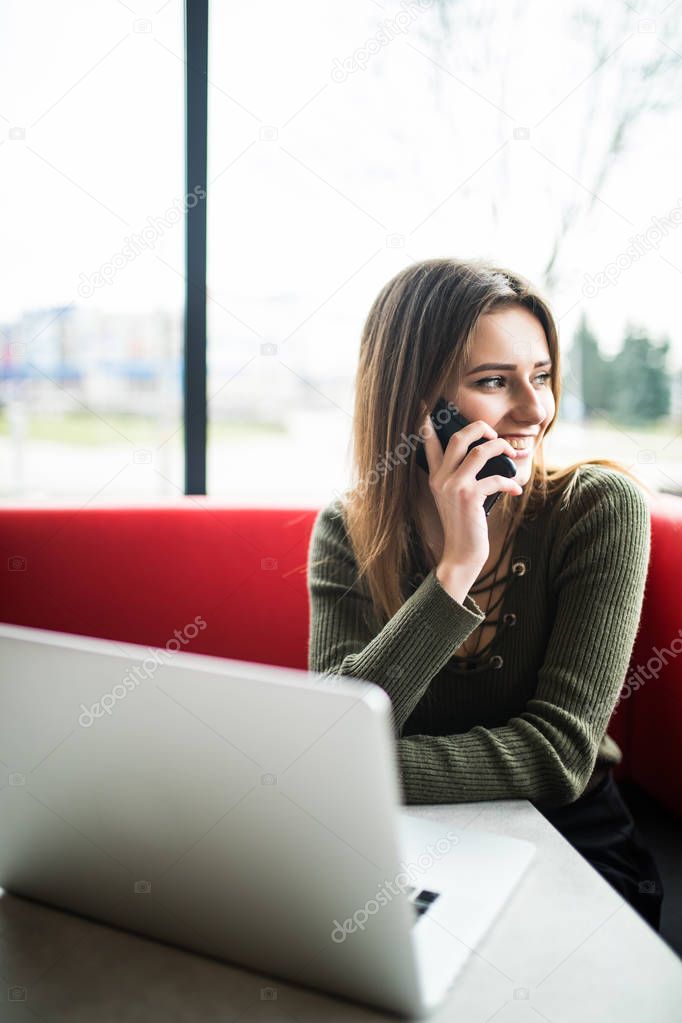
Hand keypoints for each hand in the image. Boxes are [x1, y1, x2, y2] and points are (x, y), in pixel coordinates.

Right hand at [421, 413, 523, 580]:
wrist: (461, 554)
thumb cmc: (465, 525)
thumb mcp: (457, 498)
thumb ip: (464, 476)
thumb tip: (485, 455)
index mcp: (436, 476)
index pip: (429, 442)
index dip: (427, 422)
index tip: (426, 405)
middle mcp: (441, 478)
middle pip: (459, 437)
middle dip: (481, 428)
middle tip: (494, 434)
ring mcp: (454, 486)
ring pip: (480, 451)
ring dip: (501, 450)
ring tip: (512, 456)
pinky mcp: (469, 498)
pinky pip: (494, 479)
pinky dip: (509, 482)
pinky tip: (515, 490)